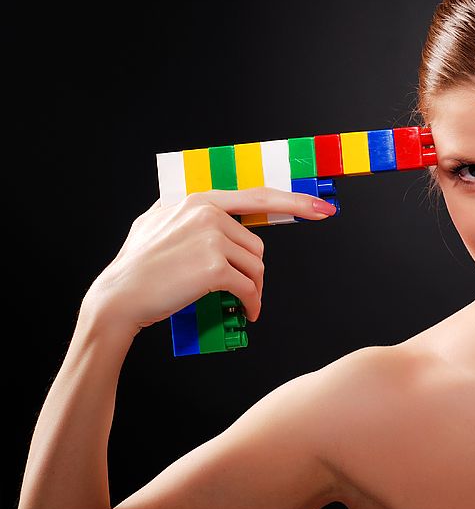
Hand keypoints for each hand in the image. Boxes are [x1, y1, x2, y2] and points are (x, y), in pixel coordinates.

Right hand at [82, 187, 334, 336]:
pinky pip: (249, 287)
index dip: (294, 202)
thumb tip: (216, 210)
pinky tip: (247, 312)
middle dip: (254, 270)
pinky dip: (252, 303)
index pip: (257, 196)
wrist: (119, 296)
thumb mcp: (157, 222)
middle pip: (256, 244)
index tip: (321, 207)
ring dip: (254, 288)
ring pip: (256, 266)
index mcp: (198, 199)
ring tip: (240, 301)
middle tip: (245, 290)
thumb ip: (189, 212)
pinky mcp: (213, 267)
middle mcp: (207, 213)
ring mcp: (211, 238)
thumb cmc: (138, 266)